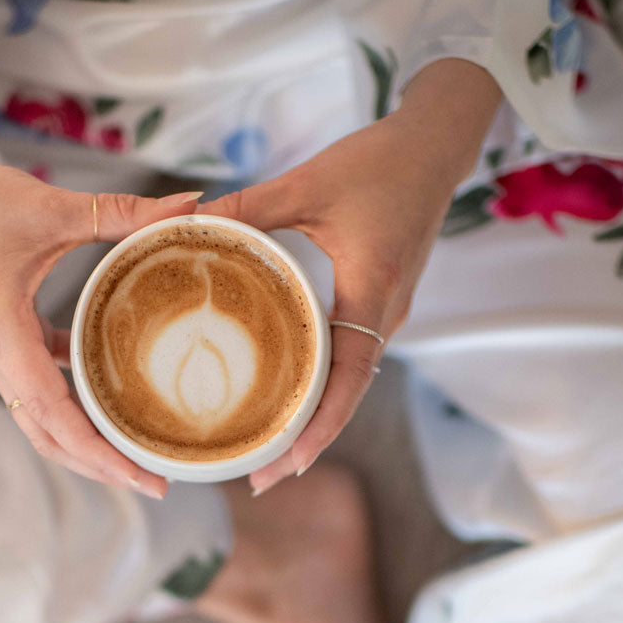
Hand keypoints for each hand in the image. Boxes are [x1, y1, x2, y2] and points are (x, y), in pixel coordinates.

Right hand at [0, 137, 201, 497]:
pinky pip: (39, 389)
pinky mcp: (3, 343)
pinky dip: (74, 405)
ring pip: (42, 420)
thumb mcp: (53, 207)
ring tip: (137, 456)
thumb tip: (190, 204)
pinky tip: (114, 400)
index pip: (53, 415)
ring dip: (87, 443)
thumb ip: (124, 212)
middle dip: (100, 466)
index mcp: (0, 335)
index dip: (98, 452)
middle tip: (156, 482)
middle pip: (48, 436)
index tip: (140, 475)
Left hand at [203, 58, 501, 493]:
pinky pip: (354, 358)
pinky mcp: (384, 303)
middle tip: (260, 478)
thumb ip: (247, 209)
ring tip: (272, 453)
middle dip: (309, 442)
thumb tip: (187, 227)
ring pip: (352, 382)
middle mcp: (387, 312)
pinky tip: (292, 397)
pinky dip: (326, 388)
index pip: (347, 377)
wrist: (435, 145)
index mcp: (371, 289)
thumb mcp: (307, 182)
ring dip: (317, 420)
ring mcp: (390, 312)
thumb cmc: (378, 161)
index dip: (319, 427)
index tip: (285, 464)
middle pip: (349, 395)